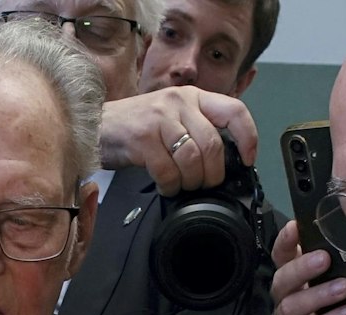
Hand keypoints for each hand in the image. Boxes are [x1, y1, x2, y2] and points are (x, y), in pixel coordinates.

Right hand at [98, 88, 257, 195]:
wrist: (97, 125)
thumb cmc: (137, 127)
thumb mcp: (173, 117)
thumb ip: (198, 129)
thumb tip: (224, 160)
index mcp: (193, 97)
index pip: (234, 110)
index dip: (248, 137)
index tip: (248, 159)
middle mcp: (179, 102)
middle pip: (213, 144)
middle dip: (212, 173)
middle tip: (204, 184)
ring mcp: (160, 118)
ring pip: (192, 159)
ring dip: (191, 181)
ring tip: (182, 185)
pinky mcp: (142, 138)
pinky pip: (167, 170)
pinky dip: (170, 185)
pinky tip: (166, 185)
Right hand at [269, 219, 345, 314]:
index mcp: (297, 283)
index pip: (282, 258)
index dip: (284, 241)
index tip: (295, 225)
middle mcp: (288, 303)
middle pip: (281, 281)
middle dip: (301, 268)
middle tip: (325, 258)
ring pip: (290, 308)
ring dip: (316, 295)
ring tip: (343, 287)